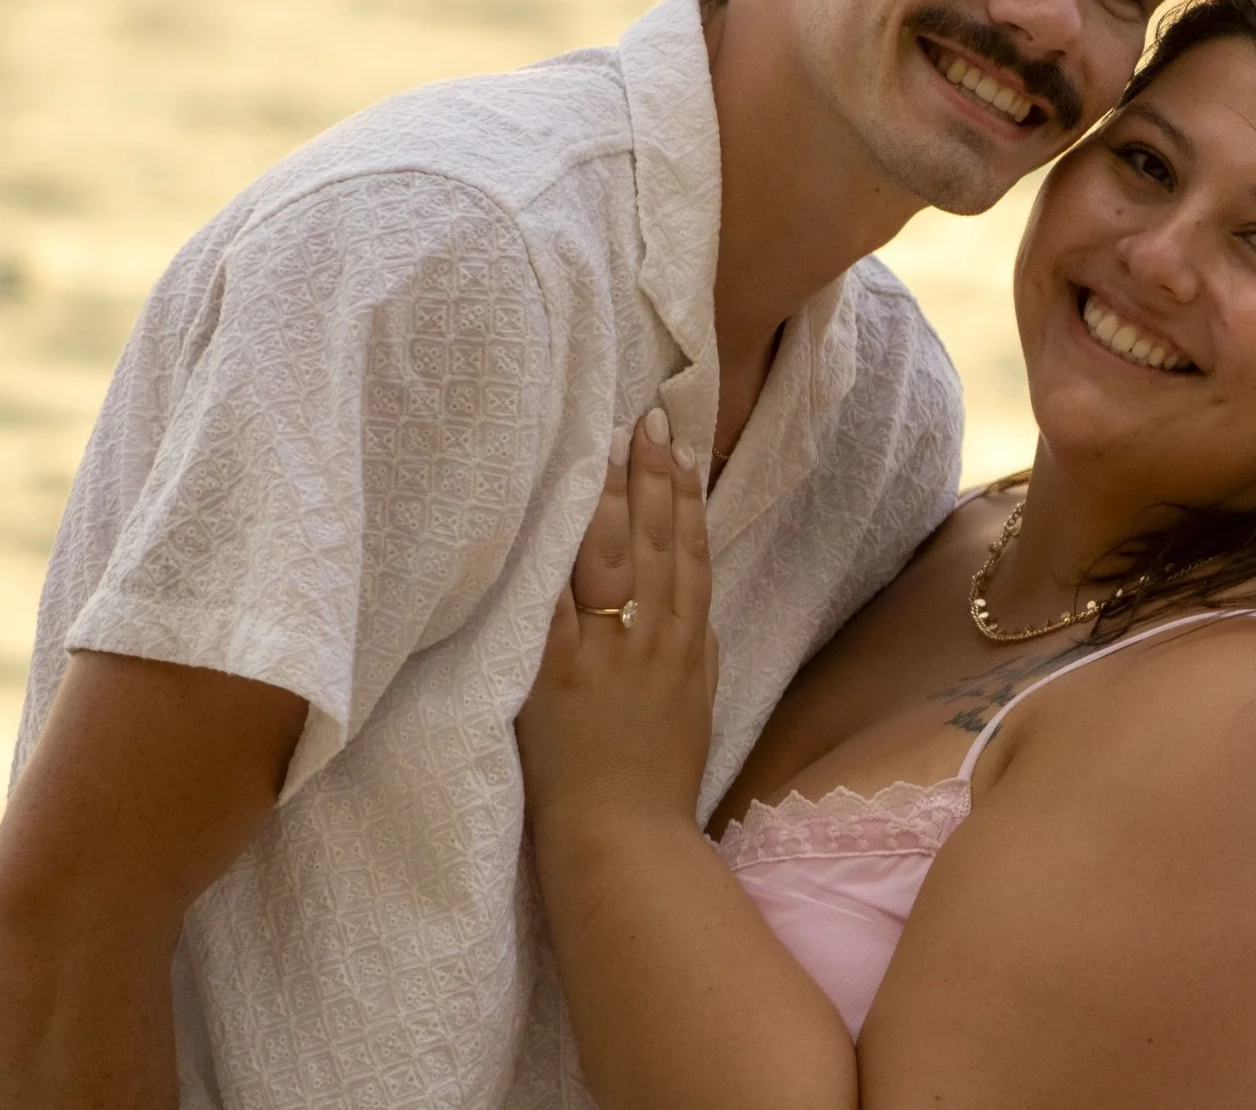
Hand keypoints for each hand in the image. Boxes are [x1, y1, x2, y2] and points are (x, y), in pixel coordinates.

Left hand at [517, 409, 719, 846]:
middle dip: (651, 472)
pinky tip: (554, 510)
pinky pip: (556, 600)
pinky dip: (556, 551)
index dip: (686, 492)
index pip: (691, 550)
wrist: (625, 837)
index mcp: (690, 643)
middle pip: (655, 538)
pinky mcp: (558, 672)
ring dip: (611, 493)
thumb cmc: (660, 777)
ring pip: (614, 555)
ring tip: (608, 443)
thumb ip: (698, 649)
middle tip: (645, 417)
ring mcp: (607, 651)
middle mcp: (654, 636)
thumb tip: (695, 605)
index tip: (680, 443)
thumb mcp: (701, 703)